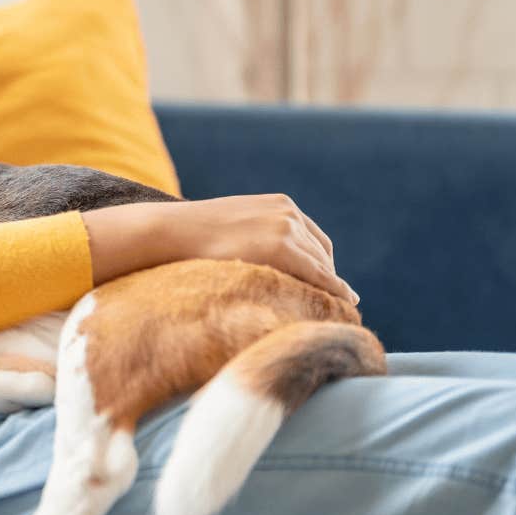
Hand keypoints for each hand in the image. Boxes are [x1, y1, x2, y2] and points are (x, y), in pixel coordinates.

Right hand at [81, 194, 357, 303]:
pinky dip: (334, 291)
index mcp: (279, 204)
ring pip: (322, 266)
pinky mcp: (283, 247)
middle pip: (323, 252)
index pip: (314, 238)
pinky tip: (344, 305)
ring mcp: (287, 228)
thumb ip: (255, 235)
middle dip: (328, 278)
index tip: (327, 283)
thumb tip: (258, 258)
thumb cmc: (192, 235)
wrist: (171, 232)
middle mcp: (289, 213)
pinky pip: (320, 276)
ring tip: (338, 310)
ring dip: (330, 288)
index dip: (322, 263)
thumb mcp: (234, 226)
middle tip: (335, 303)